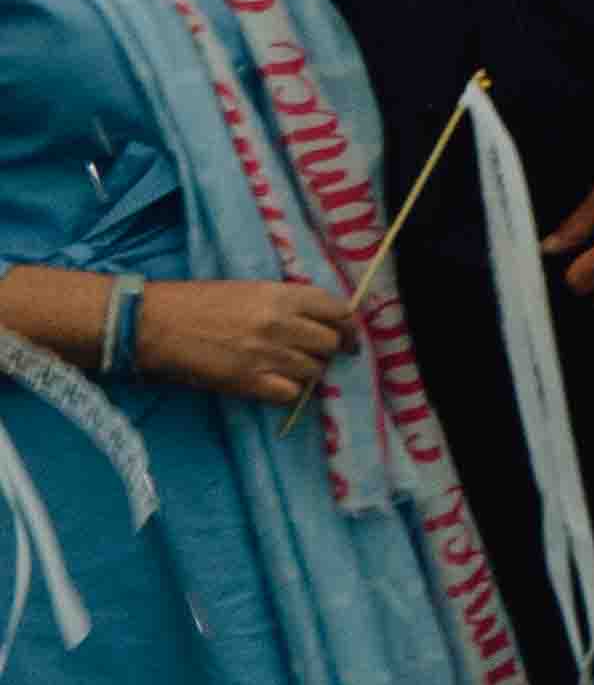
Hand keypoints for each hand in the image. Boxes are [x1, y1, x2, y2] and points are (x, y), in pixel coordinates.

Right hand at [136, 279, 356, 405]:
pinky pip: (291, 394)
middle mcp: (282, 323)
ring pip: (314, 370)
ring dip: (306, 372)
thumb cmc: (196, 302)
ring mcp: (268, 354)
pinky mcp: (250, 381)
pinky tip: (273, 385)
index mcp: (283, 295)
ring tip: (285, 368)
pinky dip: (288, 392)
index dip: (349, 327)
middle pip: (331, 344)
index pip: (339, 311)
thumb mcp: (250, 290)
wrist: (153, 323)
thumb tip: (320, 322)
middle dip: (327, 351)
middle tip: (313, 356)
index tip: (349, 337)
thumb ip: (287, 304)